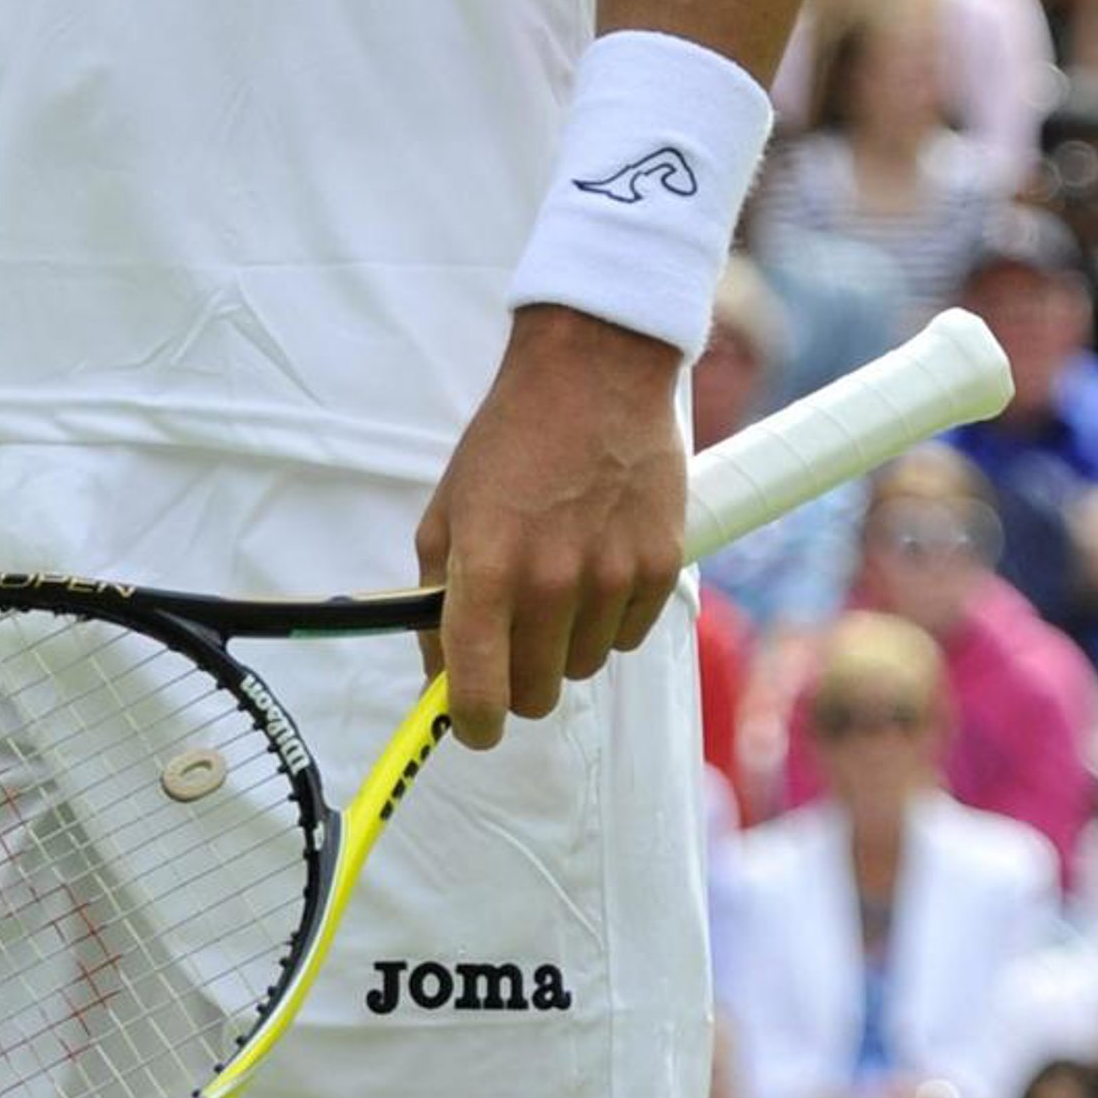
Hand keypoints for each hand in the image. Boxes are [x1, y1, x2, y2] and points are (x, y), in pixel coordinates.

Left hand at [415, 305, 685, 749]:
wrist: (592, 373)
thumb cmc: (509, 442)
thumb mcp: (447, 512)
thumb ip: (437, 601)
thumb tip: (442, 677)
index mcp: (487, 571)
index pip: (479, 695)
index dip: (472, 725)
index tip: (473, 724)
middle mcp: (551, 584)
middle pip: (535, 695)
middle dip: (516, 681)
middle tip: (513, 639)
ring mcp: (611, 578)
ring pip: (583, 667)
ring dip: (565, 642)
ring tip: (559, 577)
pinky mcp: (660, 568)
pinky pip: (628, 636)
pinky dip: (610, 616)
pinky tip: (598, 562)